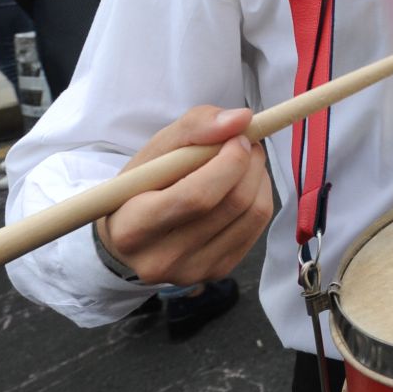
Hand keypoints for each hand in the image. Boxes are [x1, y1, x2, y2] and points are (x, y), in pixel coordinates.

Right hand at [97, 105, 272, 287]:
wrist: (132, 233)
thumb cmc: (143, 185)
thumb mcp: (156, 149)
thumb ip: (195, 126)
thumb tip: (241, 119)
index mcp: (133, 228)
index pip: (197, 197)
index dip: (228, 162)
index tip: (237, 138)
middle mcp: (160, 259)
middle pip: (231, 205)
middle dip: (250, 163)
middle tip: (247, 142)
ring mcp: (191, 271)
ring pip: (252, 215)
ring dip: (259, 177)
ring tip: (246, 161)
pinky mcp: (216, 272)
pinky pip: (257, 228)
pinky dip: (260, 198)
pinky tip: (244, 185)